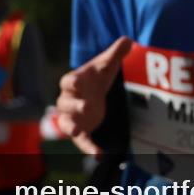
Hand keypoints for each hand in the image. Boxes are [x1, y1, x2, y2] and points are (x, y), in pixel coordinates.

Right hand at [56, 37, 132, 155]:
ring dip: (72, 128)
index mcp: (74, 82)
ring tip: (78, 133)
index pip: (69, 80)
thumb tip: (128, 40)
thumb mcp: (107, 65)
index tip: (77, 81)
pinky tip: (98, 154)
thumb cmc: (96, 76)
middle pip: (65, 103)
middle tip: (85, 107)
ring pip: (67, 123)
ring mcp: (72, 116)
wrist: (93, 92)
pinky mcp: (81, 129)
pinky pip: (81, 140)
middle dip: (74, 105)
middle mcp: (69, 100)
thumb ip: (116, 53)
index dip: (73, 81)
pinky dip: (88, 147)